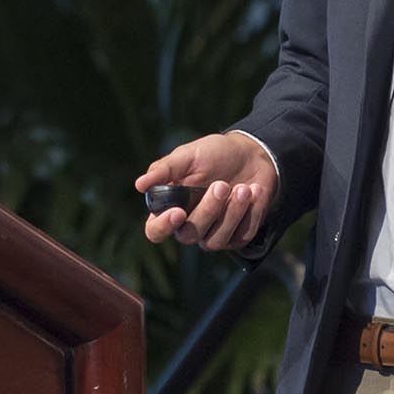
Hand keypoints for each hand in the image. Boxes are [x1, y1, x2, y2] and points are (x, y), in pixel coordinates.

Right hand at [135, 132, 279, 250]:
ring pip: (216, 240)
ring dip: (231, 213)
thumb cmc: (214, 154)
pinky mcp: (237, 236)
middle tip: (222, 184)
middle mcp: (188, 225)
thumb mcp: (188, 155)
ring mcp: (213, 234)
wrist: (252, 154)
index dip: (163, 227)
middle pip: (189, 235)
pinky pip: (241, 235)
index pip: (155, 230)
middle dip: (208, 210)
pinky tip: (254, 191)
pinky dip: (250, 212)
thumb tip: (139, 185)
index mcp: (169, 207)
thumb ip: (165, 169)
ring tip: (243, 188)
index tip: (179, 212)